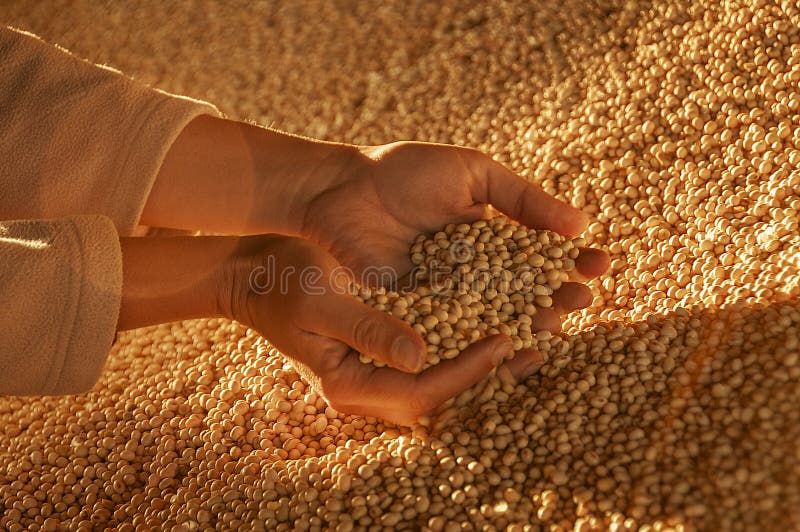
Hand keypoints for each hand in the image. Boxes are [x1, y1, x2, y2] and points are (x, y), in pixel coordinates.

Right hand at [219, 235, 544, 425]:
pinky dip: (471, 337)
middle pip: (444, 392)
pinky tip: (502, 313)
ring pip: (447, 374)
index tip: (505, 342)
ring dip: (490, 357)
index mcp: (350, 384)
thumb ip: (366, 329)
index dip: (465, 372)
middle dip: (493, 372)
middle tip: (540, 343)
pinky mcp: (387, 348)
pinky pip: (439, 352)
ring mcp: (380, 370)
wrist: (259, 273)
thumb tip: (419, 356)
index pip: (420, 393)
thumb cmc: (283, 282)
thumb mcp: (319, 300)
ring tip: (536, 330)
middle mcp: (370, 386)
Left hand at [300, 141, 609, 325]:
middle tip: (581, 300)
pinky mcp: (420, 315)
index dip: (571, 261)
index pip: (541, 253)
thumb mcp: (473, 173)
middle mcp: (475, 269)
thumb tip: (580, 224)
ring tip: (555, 326)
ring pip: (497, 316)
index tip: (599, 265)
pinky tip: (509, 348)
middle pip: (526, 291)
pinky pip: (457, 332)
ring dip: (529, 323)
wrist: (343, 191)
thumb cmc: (406, 173)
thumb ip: (523, 197)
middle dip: (558, 296)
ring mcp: (449, 294)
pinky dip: (483, 342)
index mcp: (491, 235)